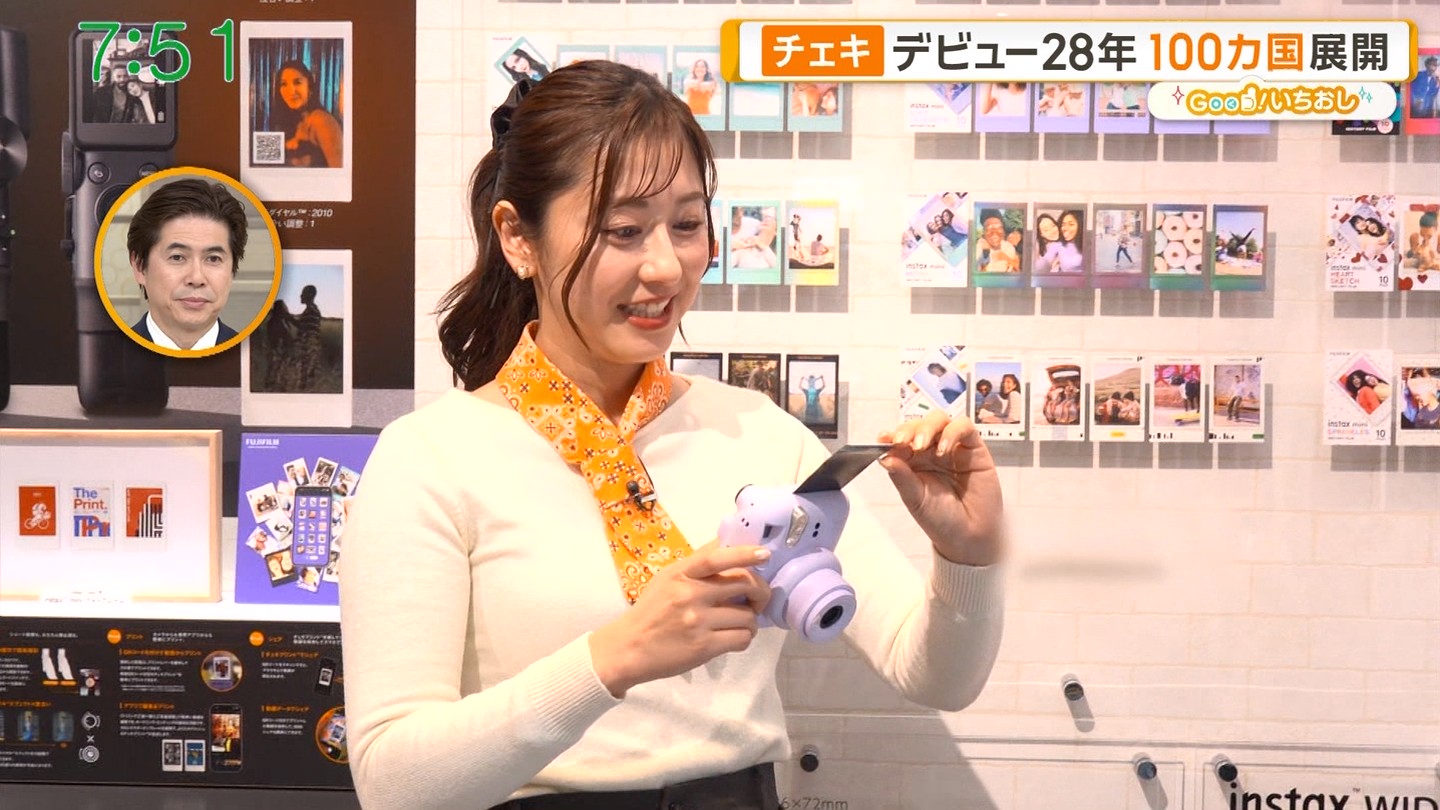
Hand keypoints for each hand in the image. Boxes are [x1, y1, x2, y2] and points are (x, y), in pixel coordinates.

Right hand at [589, 543, 771, 697]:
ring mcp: (698, 621)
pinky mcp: (704, 646)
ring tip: (740, 623)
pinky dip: (745, 638)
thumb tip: (728, 544)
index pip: (716, 557)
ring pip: (747, 616)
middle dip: (760, 591)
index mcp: (680, 573)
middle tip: (758, 599)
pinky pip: (741, 638)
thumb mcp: (666, 579)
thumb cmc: (651, 611)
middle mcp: (690, 594)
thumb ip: (696, 564)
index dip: (744, 553)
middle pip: (744, 583)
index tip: (764, 554)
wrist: (628, 648)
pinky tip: (735, 637)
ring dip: (751, 620)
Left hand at [877, 409, 1004, 566]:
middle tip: (903, 442)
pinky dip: (952, 432)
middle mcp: (931, 450)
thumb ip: (901, 477)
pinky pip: (964, 427)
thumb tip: (884, 457)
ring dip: (928, 427)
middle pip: (918, 424)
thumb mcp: (915, 499)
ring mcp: (952, 447)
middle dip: (909, 429)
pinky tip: (944, 449)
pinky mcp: (974, 448)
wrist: (969, 536)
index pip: (900, 438)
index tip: (883, 438)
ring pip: (939, 419)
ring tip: (922, 445)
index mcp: (912, 461)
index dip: (891, 434)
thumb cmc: (941, 519)